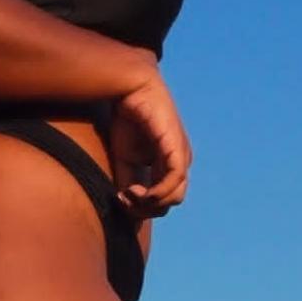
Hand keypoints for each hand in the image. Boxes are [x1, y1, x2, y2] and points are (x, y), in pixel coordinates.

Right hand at [110, 71, 192, 218]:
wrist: (131, 91)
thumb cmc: (128, 121)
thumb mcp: (125, 159)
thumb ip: (127, 182)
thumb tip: (125, 206)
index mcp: (170, 165)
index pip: (165, 200)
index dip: (143, 208)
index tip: (120, 200)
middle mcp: (180, 163)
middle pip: (172, 202)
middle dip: (147, 209)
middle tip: (123, 200)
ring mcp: (182, 156)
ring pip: (176, 195)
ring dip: (149, 202)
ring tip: (127, 194)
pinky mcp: (177, 148)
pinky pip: (174, 178)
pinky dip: (157, 191)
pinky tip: (136, 190)